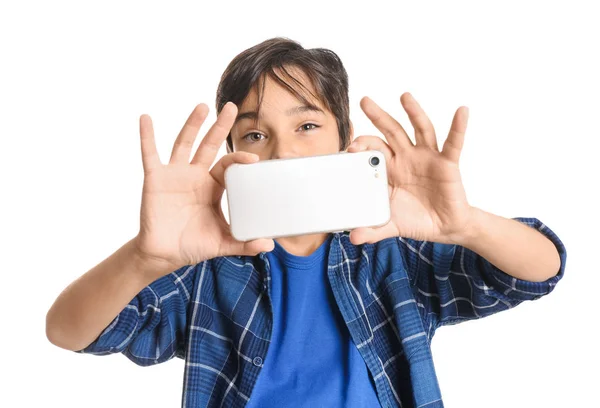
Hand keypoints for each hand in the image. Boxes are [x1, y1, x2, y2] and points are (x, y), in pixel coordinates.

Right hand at [134, 102, 274, 276]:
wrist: (164, 254)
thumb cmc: (192, 244)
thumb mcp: (222, 243)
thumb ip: (244, 243)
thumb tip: (269, 245)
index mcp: (213, 187)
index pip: (228, 165)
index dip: (239, 159)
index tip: (253, 159)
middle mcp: (195, 175)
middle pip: (209, 145)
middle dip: (220, 126)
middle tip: (231, 107)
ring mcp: (175, 174)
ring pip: (184, 143)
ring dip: (192, 124)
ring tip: (202, 106)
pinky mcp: (155, 179)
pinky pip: (150, 154)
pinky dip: (147, 136)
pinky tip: (146, 118)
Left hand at [347, 92, 475, 245]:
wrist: (444, 228)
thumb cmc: (416, 219)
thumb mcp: (391, 225)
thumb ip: (372, 230)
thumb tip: (353, 238)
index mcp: (389, 169)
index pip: (372, 150)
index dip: (362, 146)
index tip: (350, 147)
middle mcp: (407, 158)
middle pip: (390, 131)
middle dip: (378, 116)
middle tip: (364, 100)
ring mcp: (427, 157)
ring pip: (419, 129)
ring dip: (413, 112)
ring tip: (404, 96)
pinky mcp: (447, 163)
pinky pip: (453, 143)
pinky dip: (458, 127)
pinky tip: (461, 111)